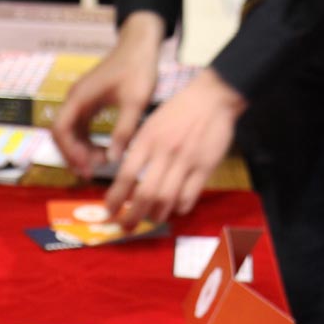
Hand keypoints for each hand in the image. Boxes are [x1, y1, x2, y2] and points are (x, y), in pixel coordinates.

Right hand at [52, 12, 163, 177]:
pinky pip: (81, 129)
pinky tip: (103, 153)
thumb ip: (124, 130)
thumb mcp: (135, 101)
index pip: (60, 130)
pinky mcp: (88, 103)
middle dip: (73, 156)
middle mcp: (74, 100)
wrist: (140, 44)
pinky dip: (88, 143)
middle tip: (90, 174)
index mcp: (79, 97)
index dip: (69, 153)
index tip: (85, 168)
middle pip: (61, 134)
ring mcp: (80, 101)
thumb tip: (114, 160)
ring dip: (81, 151)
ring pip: (70, 133)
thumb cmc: (138, 68)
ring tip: (100, 165)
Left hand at [104, 67, 246, 227]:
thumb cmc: (178, 111)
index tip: (110, 211)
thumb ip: (139, 149)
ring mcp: (186, 161)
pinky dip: (179, 207)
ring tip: (151, 219)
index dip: (116, 197)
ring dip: (156, 215)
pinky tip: (174, 208)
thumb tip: (127, 179)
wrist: (213, 97)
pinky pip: (189, 196)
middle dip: (132, 216)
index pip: (126, 175)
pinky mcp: (205, 167)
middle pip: (145, 194)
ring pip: (167, 199)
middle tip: (126, 227)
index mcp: (148, 140)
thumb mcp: (151, 124)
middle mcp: (165, 152)